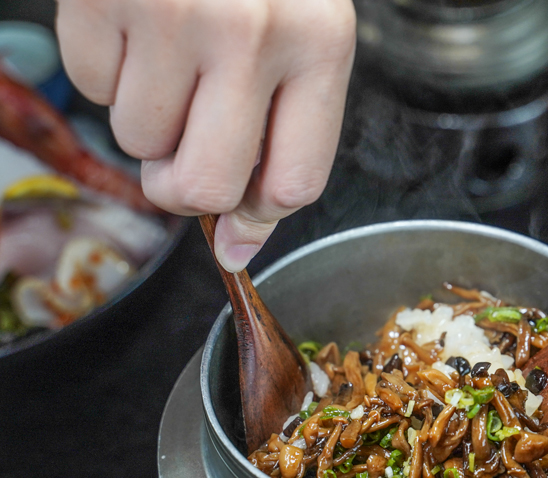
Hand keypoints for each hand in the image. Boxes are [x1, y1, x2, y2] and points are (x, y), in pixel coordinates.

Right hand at [56, 0, 355, 271]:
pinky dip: (106, 71)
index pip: (295, 184)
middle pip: (206, 186)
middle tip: (181, 157)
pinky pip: (90, 90)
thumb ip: (283, 139)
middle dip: (184, 189)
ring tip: (166, 57)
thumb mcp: (301, 36)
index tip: (238, 221)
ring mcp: (174, 13)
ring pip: (139, 144)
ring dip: (146, 120)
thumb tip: (237, 247)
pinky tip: (133, 25)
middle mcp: (252, 32)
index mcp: (320, 44)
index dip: (258, 216)